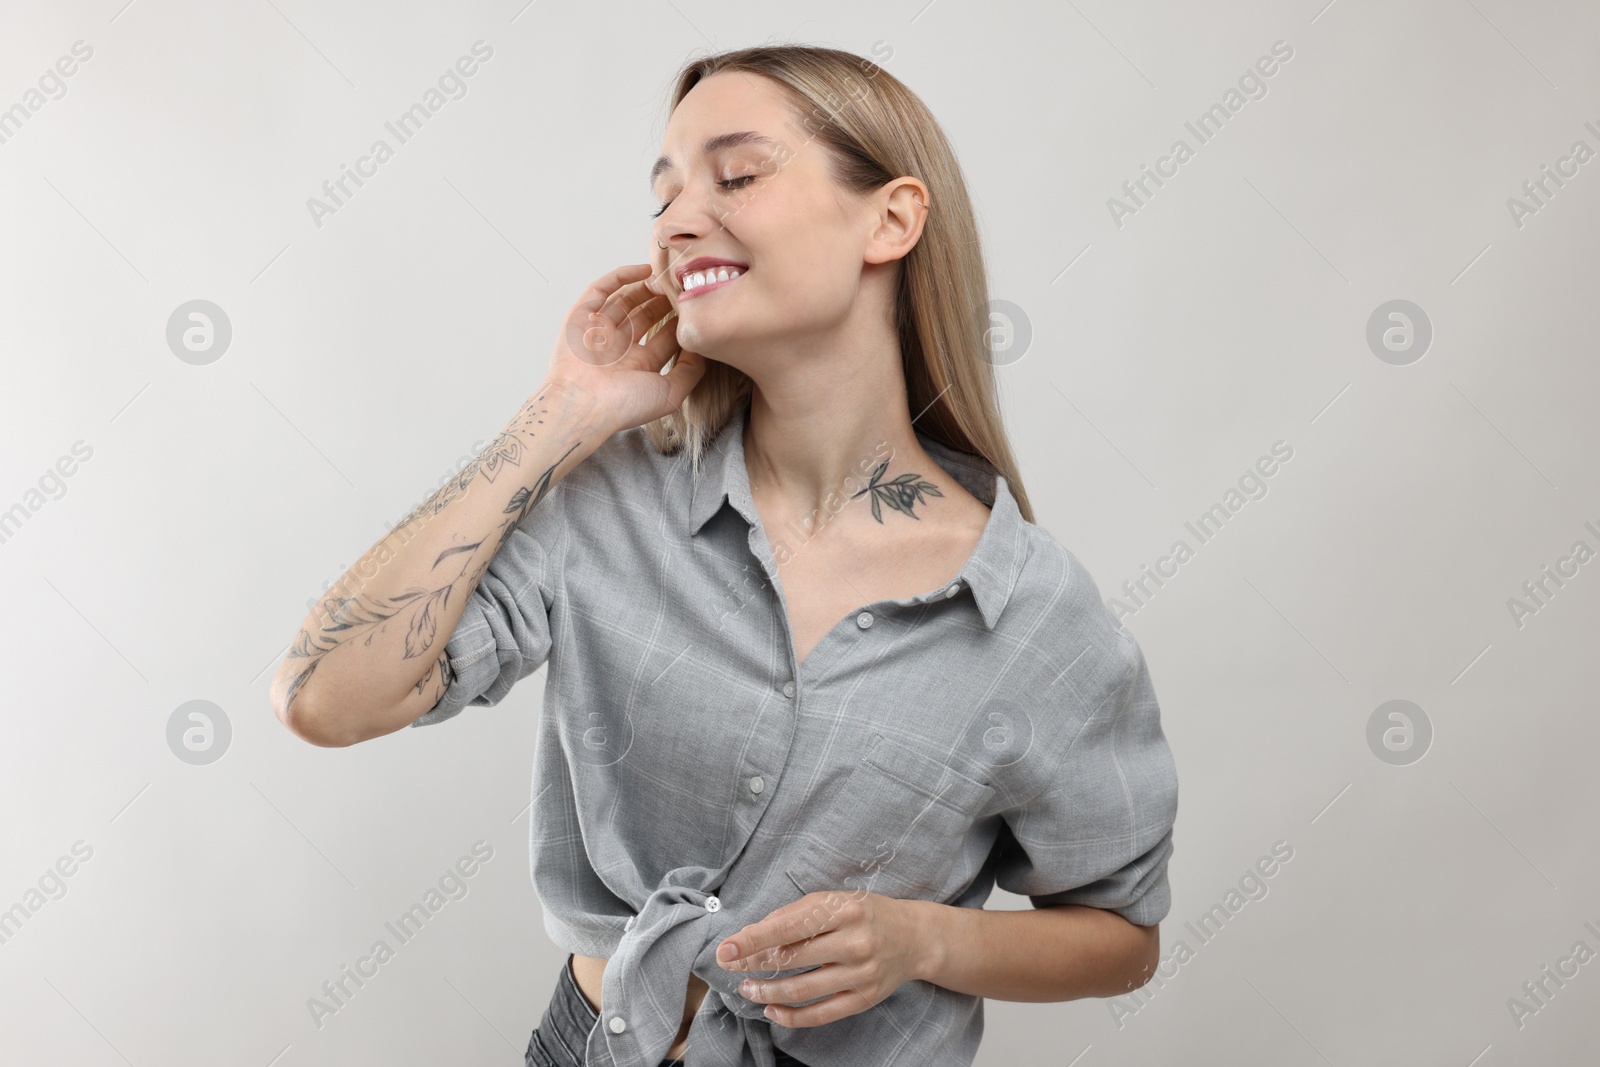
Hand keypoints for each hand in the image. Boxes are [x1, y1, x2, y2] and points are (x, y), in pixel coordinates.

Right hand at [547, 263, 706, 434]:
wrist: (584, 405)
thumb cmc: (625, 405)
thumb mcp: (671, 393)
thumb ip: (690, 371)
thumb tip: (700, 346)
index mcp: (638, 365)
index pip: (664, 337)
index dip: (680, 321)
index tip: (696, 307)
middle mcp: (619, 347)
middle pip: (645, 315)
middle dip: (664, 301)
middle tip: (683, 287)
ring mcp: (600, 330)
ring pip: (625, 299)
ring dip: (646, 287)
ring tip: (666, 277)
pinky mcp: (582, 316)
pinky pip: (602, 289)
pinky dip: (622, 276)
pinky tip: (644, 270)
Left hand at [715, 890, 931, 1027]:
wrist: (914, 937)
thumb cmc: (865, 913)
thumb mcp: (834, 899)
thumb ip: (795, 914)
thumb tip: (754, 934)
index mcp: (843, 909)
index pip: (788, 926)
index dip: (753, 940)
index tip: (726, 949)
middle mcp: (854, 941)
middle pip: (792, 958)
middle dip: (753, 965)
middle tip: (728, 967)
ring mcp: (861, 973)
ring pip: (802, 989)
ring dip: (767, 992)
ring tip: (747, 989)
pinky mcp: (864, 998)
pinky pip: (821, 1014)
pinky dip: (791, 1016)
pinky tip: (772, 1010)